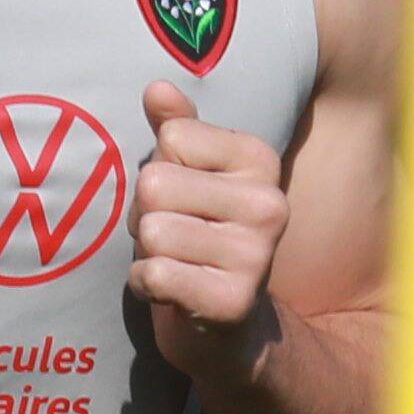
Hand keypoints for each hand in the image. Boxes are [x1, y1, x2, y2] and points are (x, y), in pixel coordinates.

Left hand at [129, 77, 287, 365]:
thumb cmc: (199, 233)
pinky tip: (172, 290)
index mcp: (260, 159)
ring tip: (175, 261)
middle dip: (144, 213)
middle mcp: (268, 203)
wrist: (227, 324)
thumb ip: (177, 128)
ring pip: (151, 230)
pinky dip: (147, 284)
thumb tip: (157, 89)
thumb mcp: (190, 173)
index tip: (182, 197)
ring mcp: (256, 255)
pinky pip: (156, 274)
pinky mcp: (233, 300)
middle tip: (172, 234)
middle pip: (154, 183)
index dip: (160, 168)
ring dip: (146, 251)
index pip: (171, 136)